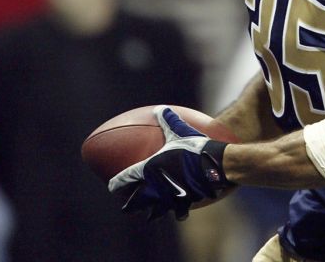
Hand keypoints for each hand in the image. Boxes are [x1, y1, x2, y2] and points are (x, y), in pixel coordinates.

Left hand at [109, 107, 233, 220]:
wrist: (214, 166)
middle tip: (126, 207)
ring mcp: (170, 198)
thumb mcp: (180, 130)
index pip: (126, 178)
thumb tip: (160, 108)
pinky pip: (179, 212)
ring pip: (155, 212)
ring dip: (151, 213)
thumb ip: (168, 120)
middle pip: (136, 202)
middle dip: (130, 206)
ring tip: (150, 215)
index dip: (116, 184)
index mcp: (150, 169)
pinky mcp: (185, 203)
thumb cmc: (194, 147)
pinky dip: (178, 212)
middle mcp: (156, 187)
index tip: (111, 187)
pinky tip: (181, 213)